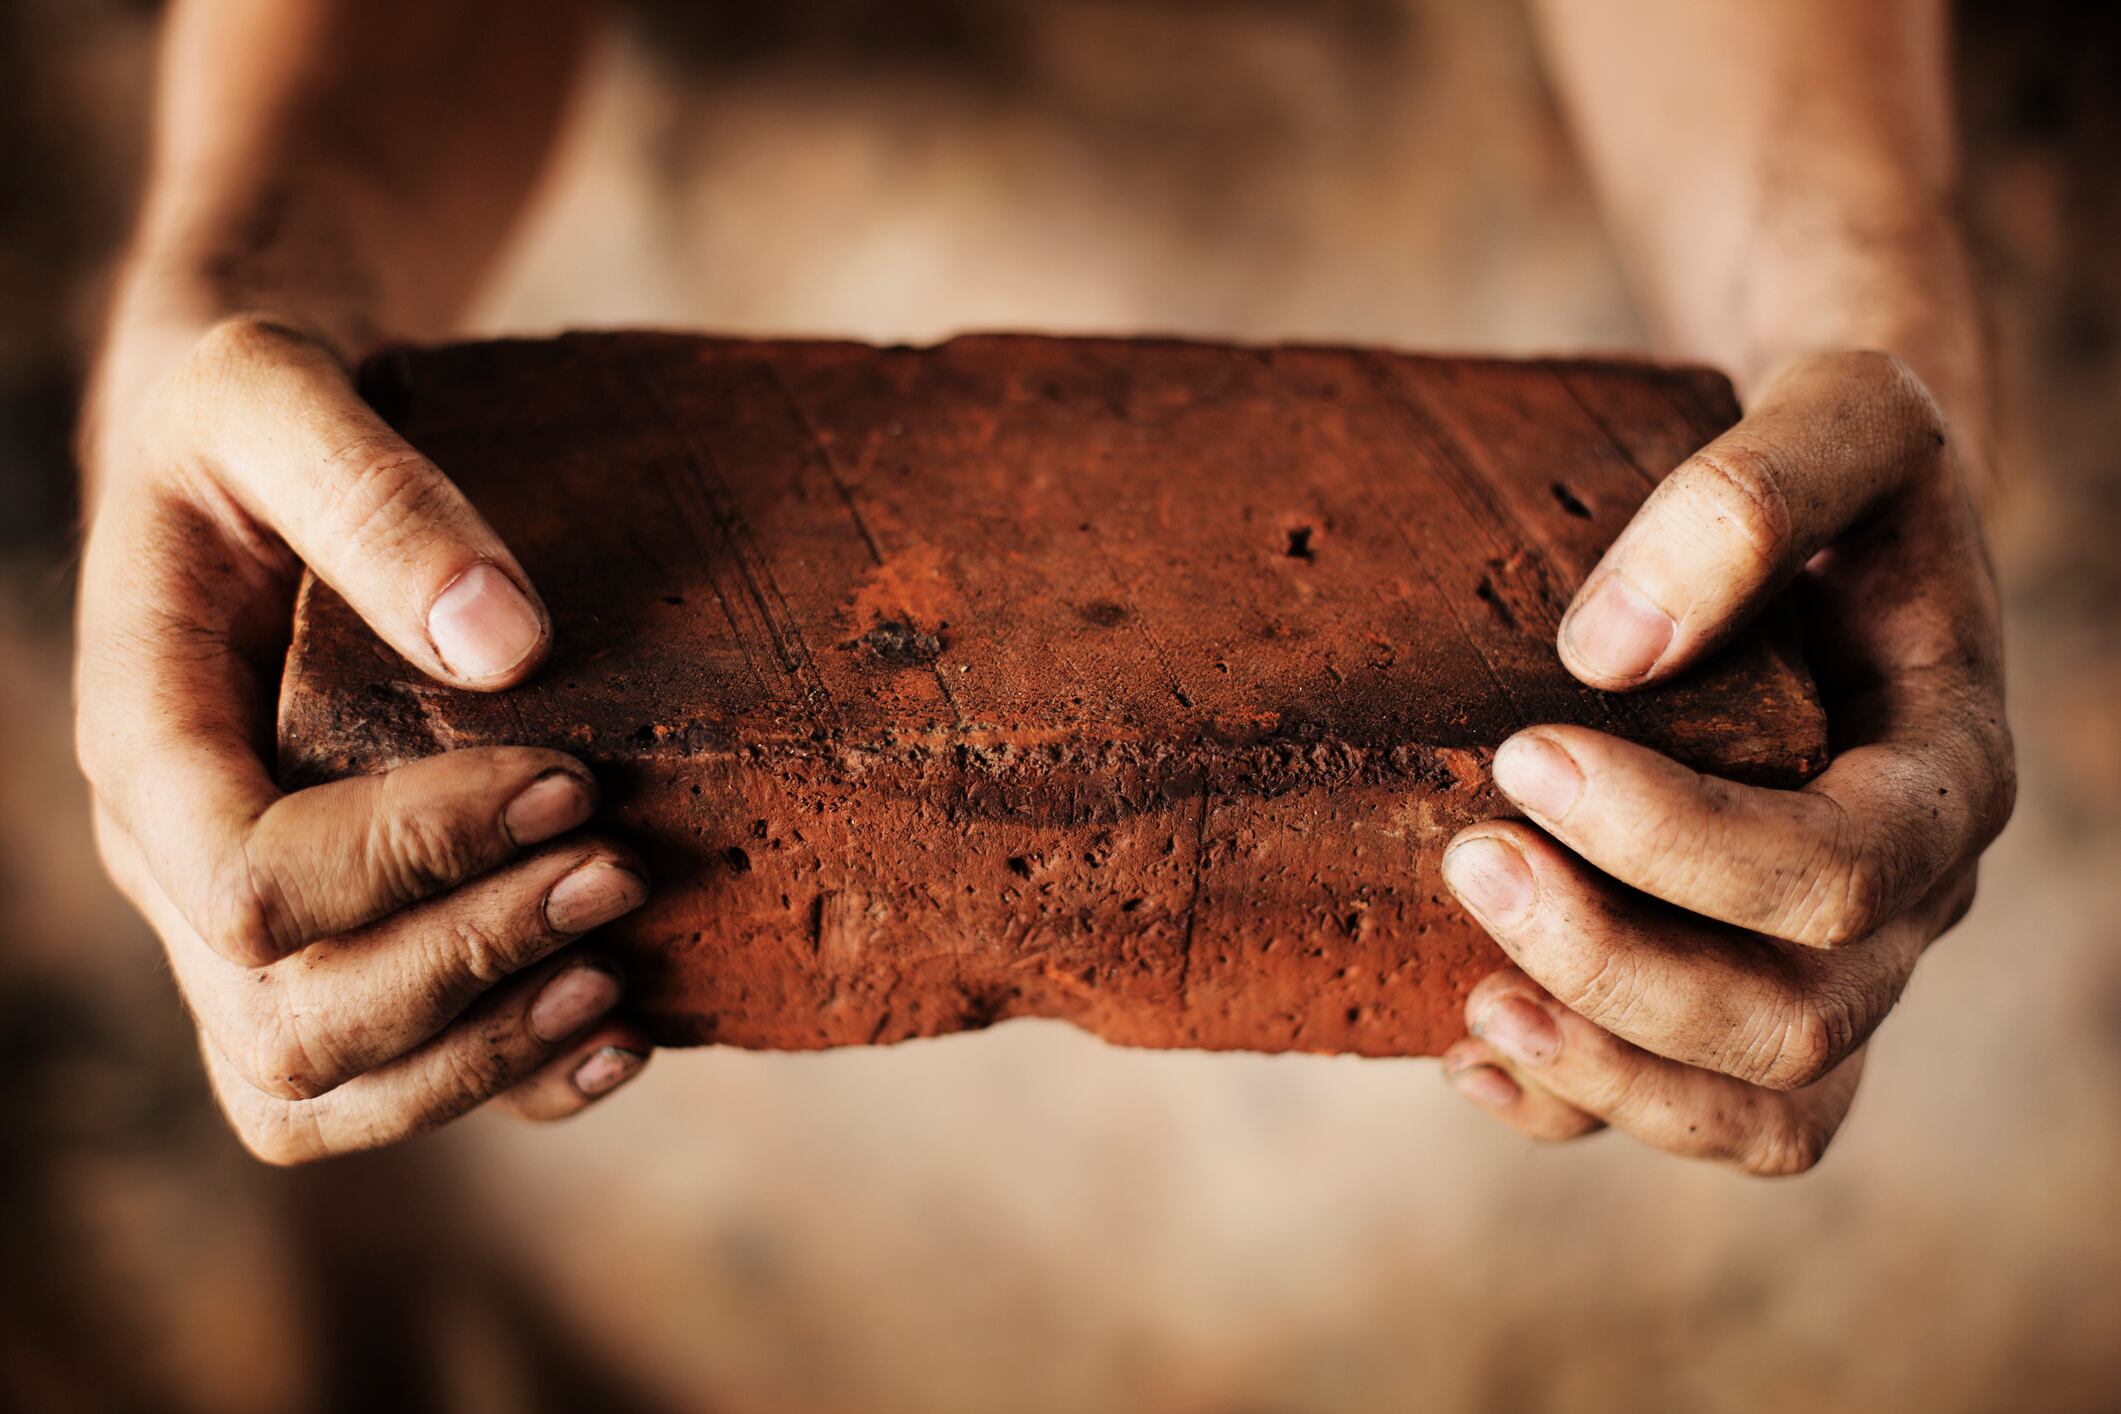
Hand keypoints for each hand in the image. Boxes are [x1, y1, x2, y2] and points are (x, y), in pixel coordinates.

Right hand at [77, 316, 654, 1163]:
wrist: (237, 460)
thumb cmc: (246, 418)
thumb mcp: (278, 388)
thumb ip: (371, 495)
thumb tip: (509, 648)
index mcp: (146, 739)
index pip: (251, 880)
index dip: (416, 856)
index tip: (563, 779)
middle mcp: (176, 861)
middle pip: (288, 1019)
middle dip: (469, 967)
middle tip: (618, 870)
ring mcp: (242, 925)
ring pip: (320, 1091)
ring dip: (483, 1057)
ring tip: (617, 984)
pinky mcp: (328, 939)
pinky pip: (381, 1086)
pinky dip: (504, 1084)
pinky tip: (621, 1035)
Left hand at [1438, 350, 2012, 1174]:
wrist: (1845, 523)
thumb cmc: (1841, 469)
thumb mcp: (1835, 413)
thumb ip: (1750, 500)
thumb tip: (1603, 652)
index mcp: (1947, 773)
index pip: (1840, 869)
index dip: (1680, 842)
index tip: (1526, 751)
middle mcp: (1911, 898)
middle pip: (1798, 1016)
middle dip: (1617, 962)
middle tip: (1468, 857)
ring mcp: (1841, 962)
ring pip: (1765, 1106)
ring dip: (1607, 1072)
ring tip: (1470, 1003)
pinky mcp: (1755, 984)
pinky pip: (1705, 1110)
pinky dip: (1585, 1106)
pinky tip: (1465, 1053)